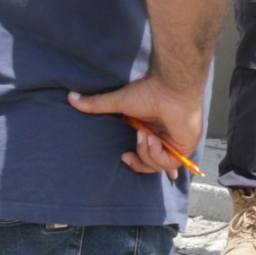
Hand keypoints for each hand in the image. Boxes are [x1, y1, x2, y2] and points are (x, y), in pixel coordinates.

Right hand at [68, 72, 203, 176]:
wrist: (170, 88)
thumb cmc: (149, 91)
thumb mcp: (118, 102)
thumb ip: (96, 104)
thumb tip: (70, 97)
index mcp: (152, 131)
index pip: (146, 157)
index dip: (136, 163)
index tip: (124, 157)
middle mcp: (165, 139)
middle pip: (150, 166)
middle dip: (137, 162)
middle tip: (127, 154)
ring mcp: (176, 144)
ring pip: (156, 166)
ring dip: (145, 153)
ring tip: (144, 135)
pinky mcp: (185, 147)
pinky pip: (166, 163)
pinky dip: (156, 154)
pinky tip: (154, 139)